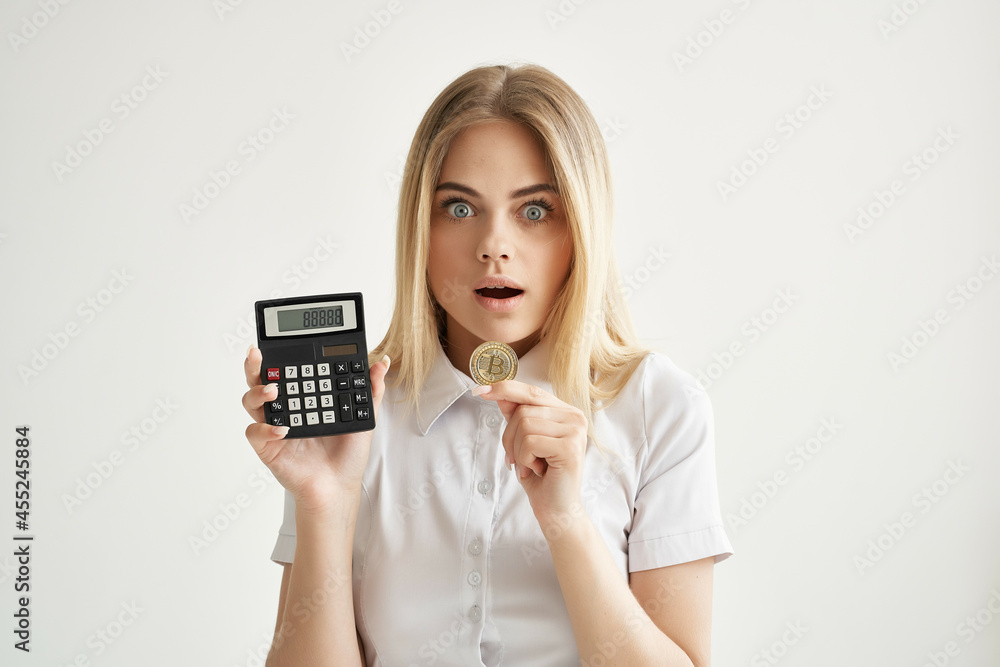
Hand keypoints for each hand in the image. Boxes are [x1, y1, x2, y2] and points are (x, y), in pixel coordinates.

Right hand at [241, 346, 389, 513]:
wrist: (340, 486)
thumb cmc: (347, 454)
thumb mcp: (364, 417)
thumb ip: (371, 389)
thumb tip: (383, 362)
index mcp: (303, 397)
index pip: (286, 370)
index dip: (276, 355)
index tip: (274, 342)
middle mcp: (286, 408)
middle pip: (259, 380)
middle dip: (254, 365)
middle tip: (257, 355)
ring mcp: (274, 426)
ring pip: (251, 402)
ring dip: (258, 392)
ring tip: (274, 390)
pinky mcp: (267, 448)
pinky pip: (255, 434)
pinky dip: (264, 429)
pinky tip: (281, 429)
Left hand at [472, 381, 587, 531]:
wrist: (556, 510)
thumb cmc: (541, 477)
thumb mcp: (523, 442)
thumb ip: (516, 416)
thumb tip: (499, 393)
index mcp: (566, 412)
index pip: (532, 392)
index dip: (505, 389)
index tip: (480, 390)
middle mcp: (575, 417)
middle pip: (523, 410)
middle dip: (510, 437)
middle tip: (518, 460)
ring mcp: (575, 431)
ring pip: (524, 424)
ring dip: (517, 450)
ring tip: (530, 466)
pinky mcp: (570, 447)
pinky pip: (529, 442)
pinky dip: (524, 459)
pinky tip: (537, 470)